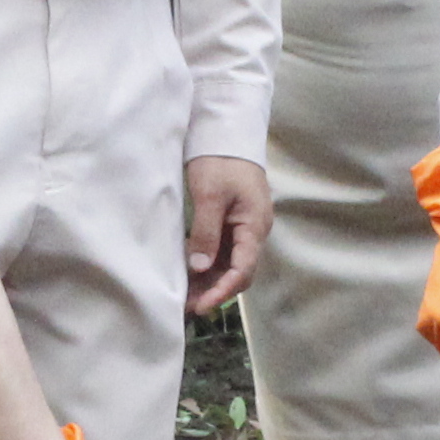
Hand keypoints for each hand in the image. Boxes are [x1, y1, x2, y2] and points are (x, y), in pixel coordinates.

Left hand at [181, 155, 268, 316]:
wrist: (227, 132)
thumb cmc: (220, 160)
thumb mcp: (210, 195)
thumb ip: (205, 232)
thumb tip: (199, 267)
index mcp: (254, 225)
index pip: (243, 269)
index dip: (222, 290)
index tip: (201, 305)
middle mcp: (253, 230)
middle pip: (238, 271)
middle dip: (214, 291)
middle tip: (187, 307)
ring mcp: (244, 227)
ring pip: (229, 264)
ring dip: (210, 281)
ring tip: (185, 296)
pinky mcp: (233, 223)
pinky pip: (223, 251)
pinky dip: (207, 265)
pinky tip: (189, 273)